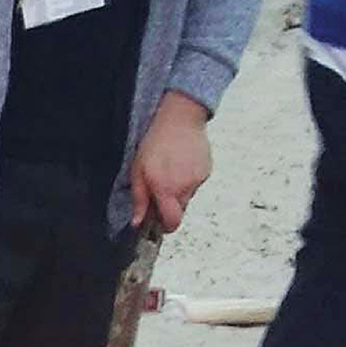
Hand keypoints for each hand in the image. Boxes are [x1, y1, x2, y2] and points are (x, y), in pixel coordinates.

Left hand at [130, 92, 211, 231]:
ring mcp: (199, 179)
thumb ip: (139, 199)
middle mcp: (185, 187)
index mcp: (166, 189)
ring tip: (170, 172)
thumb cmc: (156, 143)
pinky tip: (180, 165)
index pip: (172, 221)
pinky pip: (195, 184)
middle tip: (159, 191)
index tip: (158, 225)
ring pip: (188, 197)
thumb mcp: (138, 172)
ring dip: (178, 192)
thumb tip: (138, 222)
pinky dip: (187, 180)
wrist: (180, 119)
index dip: (165, 227)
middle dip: (169, 208)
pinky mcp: (207, 170)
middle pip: (180, 211)